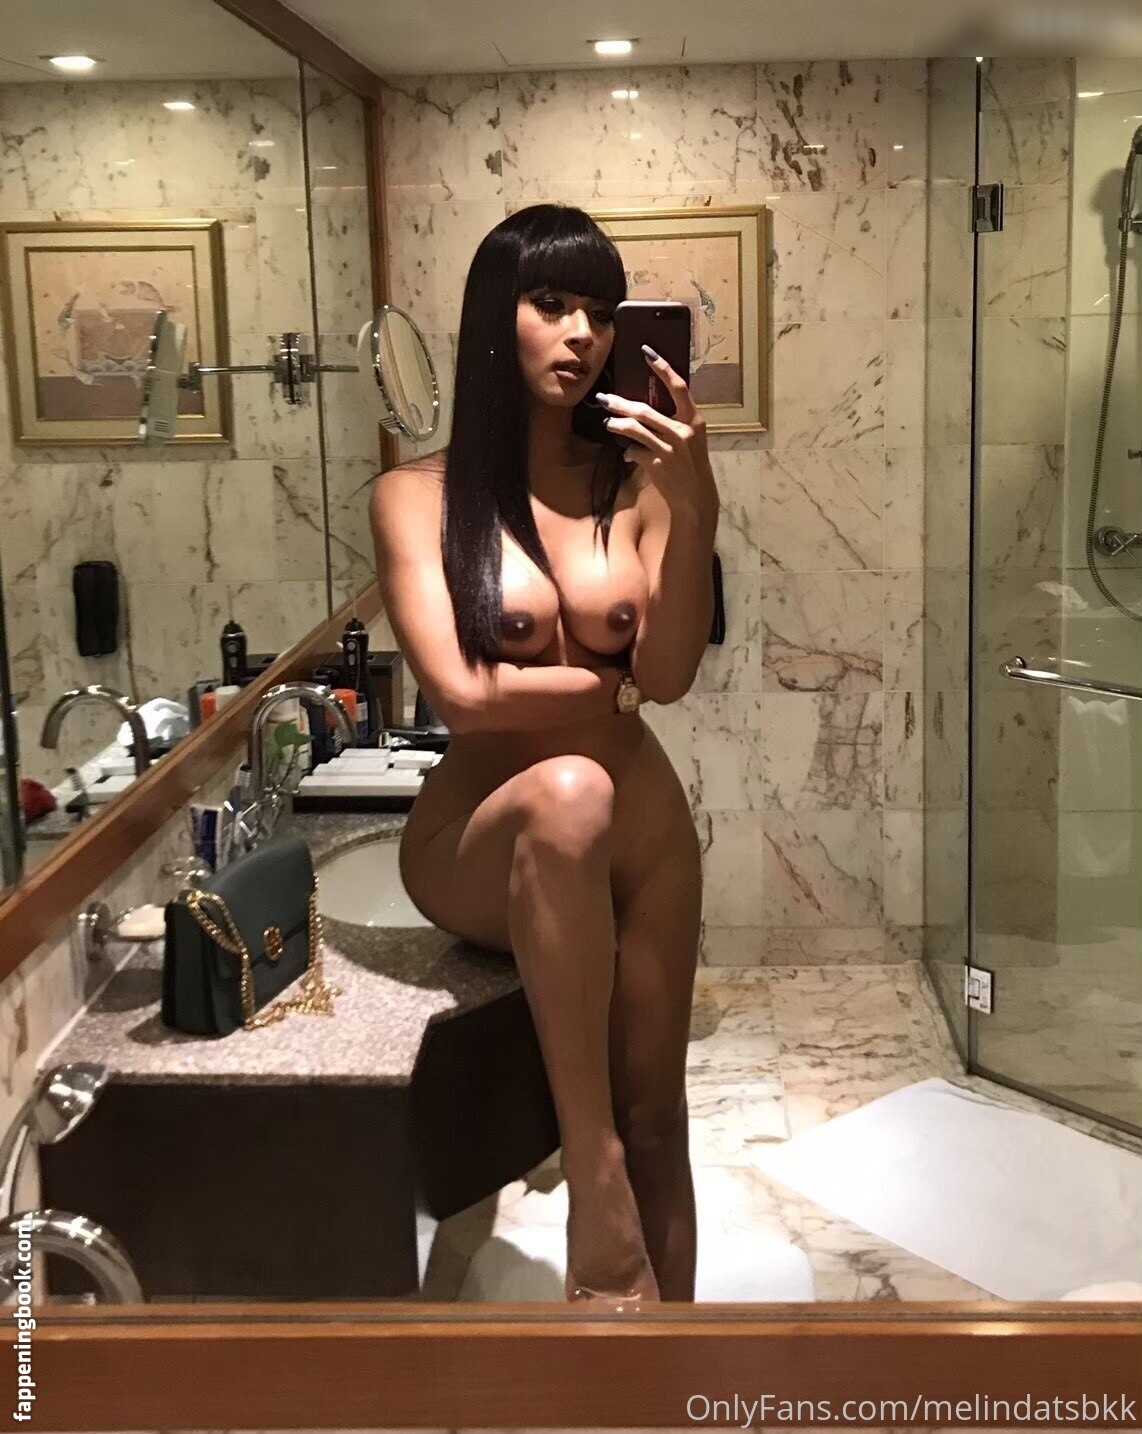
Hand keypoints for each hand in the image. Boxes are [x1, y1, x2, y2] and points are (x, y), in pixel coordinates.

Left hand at [597, 348, 716, 514]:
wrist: (696, 498)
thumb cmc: (691, 465)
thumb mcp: (690, 440)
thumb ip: (674, 422)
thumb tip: (644, 409)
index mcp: (694, 420)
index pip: (679, 388)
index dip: (663, 368)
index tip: (646, 352)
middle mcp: (683, 432)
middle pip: (645, 411)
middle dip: (621, 403)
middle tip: (604, 398)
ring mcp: (670, 448)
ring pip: (635, 430)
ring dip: (617, 425)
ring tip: (608, 422)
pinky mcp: (658, 464)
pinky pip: (634, 451)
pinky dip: (629, 451)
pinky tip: (628, 454)